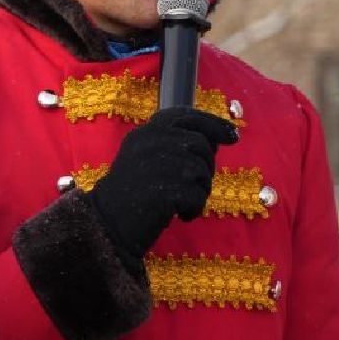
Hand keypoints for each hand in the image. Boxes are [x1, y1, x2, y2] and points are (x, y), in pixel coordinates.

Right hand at [88, 107, 238, 259]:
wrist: (105, 223)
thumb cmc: (128, 195)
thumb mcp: (144, 159)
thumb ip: (172, 145)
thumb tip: (218, 140)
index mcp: (144, 133)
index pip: (185, 116)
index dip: (213, 124)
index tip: (233, 137)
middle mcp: (151, 141)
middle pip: (201, 145)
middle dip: (206, 168)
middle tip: (191, 188)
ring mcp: (160, 163)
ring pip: (203, 171)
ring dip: (200, 192)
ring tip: (180, 204)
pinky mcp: (167, 187)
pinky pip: (198, 196)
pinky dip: (193, 209)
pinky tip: (178, 216)